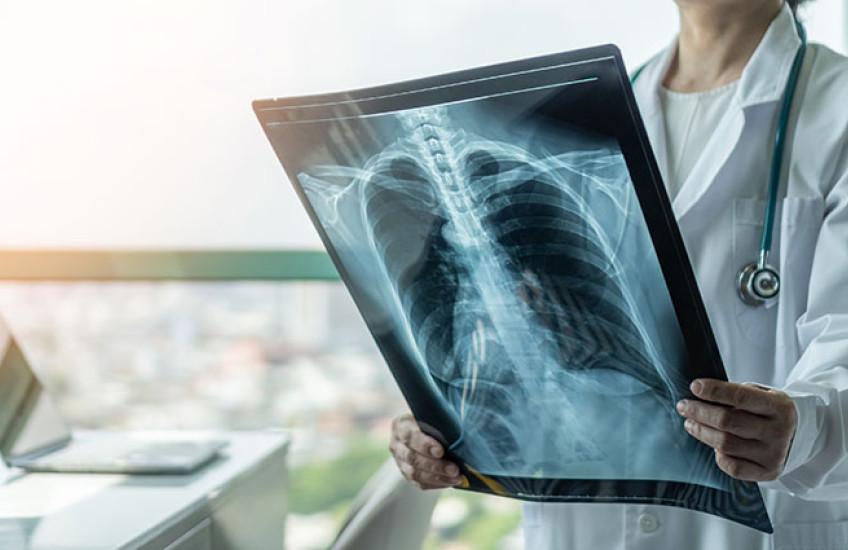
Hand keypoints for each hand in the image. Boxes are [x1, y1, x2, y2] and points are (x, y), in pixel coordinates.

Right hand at [389, 414, 463, 489]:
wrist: (427, 430)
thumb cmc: (434, 419)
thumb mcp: (435, 415)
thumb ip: (442, 421)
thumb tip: (459, 431)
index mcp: (400, 425)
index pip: (409, 436)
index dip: (424, 444)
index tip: (441, 451)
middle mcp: (396, 444)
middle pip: (412, 458)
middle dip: (435, 465)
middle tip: (454, 469)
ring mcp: (400, 462)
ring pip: (415, 474)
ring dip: (438, 477)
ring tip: (457, 477)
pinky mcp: (407, 475)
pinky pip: (420, 483)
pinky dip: (437, 484)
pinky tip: (451, 482)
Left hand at [676, 379, 796, 481]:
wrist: (800, 436)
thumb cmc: (770, 412)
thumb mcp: (763, 395)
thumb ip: (737, 394)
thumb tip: (700, 394)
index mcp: (780, 407)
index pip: (741, 396)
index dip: (715, 391)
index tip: (694, 386)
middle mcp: (778, 432)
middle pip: (727, 421)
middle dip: (699, 412)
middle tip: (683, 406)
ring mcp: (773, 454)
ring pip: (725, 444)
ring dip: (702, 432)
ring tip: (690, 423)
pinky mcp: (767, 472)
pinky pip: (733, 467)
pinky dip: (718, 455)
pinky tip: (712, 445)